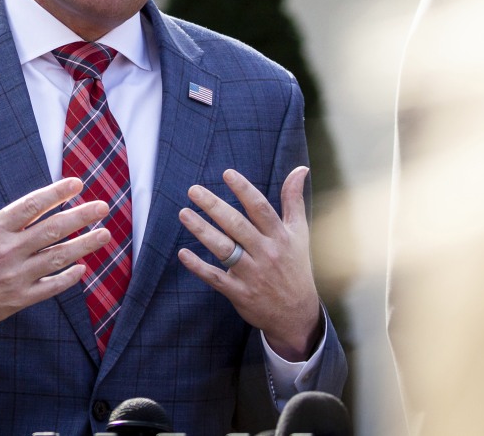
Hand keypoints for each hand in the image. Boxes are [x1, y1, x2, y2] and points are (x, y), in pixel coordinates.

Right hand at [0, 156, 110, 354]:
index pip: (31, 205)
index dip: (56, 193)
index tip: (77, 183)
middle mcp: (7, 251)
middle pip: (52, 229)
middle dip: (81, 216)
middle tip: (103, 206)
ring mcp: (14, 277)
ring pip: (57, 257)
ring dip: (84, 245)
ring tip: (105, 234)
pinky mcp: (17, 300)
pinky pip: (50, 287)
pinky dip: (68, 278)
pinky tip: (82, 268)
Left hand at [176, 167, 322, 360]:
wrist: (297, 314)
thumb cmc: (295, 266)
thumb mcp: (299, 233)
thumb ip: (294, 200)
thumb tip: (300, 168)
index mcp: (280, 237)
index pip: (260, 209)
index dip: (244, 190)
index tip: (227, 173)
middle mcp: (266, 253)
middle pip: (237, 225)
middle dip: (214, 206)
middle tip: (193, 190)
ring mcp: (252, 274)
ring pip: (224, 249)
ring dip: (202, 231)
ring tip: (184, 213)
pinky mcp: (239, 292)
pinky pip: (216, 278)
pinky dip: (199, 267)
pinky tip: (183, 253)